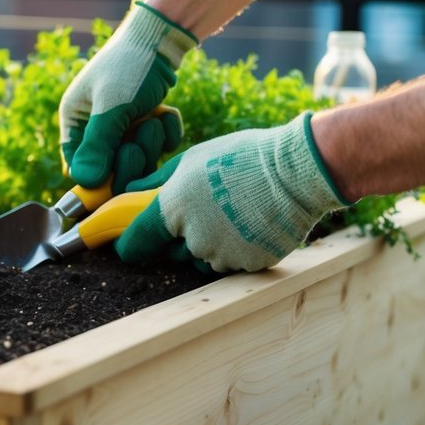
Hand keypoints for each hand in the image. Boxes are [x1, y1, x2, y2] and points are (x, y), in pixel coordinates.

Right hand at [60, 0, 196, 192]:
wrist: (163, 36)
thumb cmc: (130, 66)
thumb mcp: (112, 106)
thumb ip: (98, 145)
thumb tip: (84, 183)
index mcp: (75, 121)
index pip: (79, 167)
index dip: (99, 178)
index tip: (118, 176)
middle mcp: (96, 127)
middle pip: (112, 169)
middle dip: (132, 155)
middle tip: (143, 131)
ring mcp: (124, 126)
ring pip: (139, 159)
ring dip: (151, 143)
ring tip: (153, 117)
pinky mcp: (147, 123)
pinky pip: (159, 147)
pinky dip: (166, 134)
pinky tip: (165, 114)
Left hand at [114, 112, 349, 272]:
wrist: (297, 171)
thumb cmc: (241, 158)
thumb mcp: (191, 159)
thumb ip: (155, 182)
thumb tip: (128, 193)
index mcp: (171, 212)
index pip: (135, 244)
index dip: (131, 242)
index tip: (134, 239)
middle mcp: (193, 240)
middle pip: (172, 252)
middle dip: (180, 237)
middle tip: (203, 209)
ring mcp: (223, 257)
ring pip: (204, 260)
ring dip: (210, 244)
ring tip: (232, 212)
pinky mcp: (249, 266)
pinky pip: (233, 264)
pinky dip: (237, 249)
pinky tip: (250, 223)